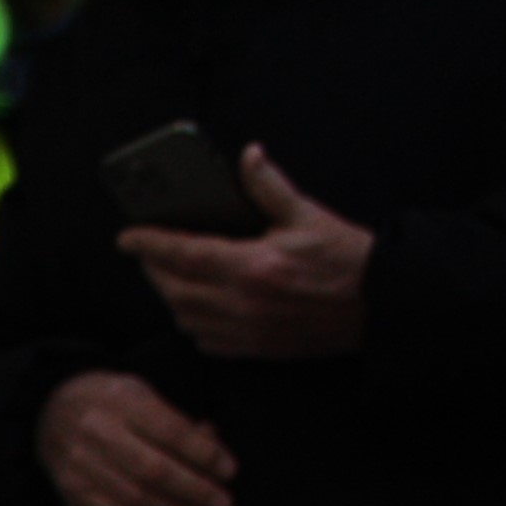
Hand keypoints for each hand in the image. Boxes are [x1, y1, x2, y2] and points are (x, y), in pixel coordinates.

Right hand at [35, 370, 236, 505]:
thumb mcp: (143, 395)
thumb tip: (213, 445)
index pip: (169, 431)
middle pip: (153, 470)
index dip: (203, 454)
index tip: (230, 472)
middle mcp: (97, 433)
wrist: (49, 413)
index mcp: (121, 401)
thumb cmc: (111, 403)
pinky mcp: (73, 494)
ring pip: (134, 499)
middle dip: (194, 492)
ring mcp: (80, 466)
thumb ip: (177, 421)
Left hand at [118, 145, 374, 359]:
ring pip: (184, 317)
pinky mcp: (254, 349)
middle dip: (154, 270)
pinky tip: (197, 304)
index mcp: (253, 265)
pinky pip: (204, 340)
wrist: (378, 304)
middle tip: (149, 252)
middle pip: (174, 289)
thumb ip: (269, 187)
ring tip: (170, 274)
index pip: (183, 254)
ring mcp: (246, 331)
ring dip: (170, 296)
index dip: (149, 244)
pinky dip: (192, 321)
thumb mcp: (308, 214)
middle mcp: (242, 302)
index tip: (127, 237)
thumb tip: (248, 157)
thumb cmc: (346, 258)